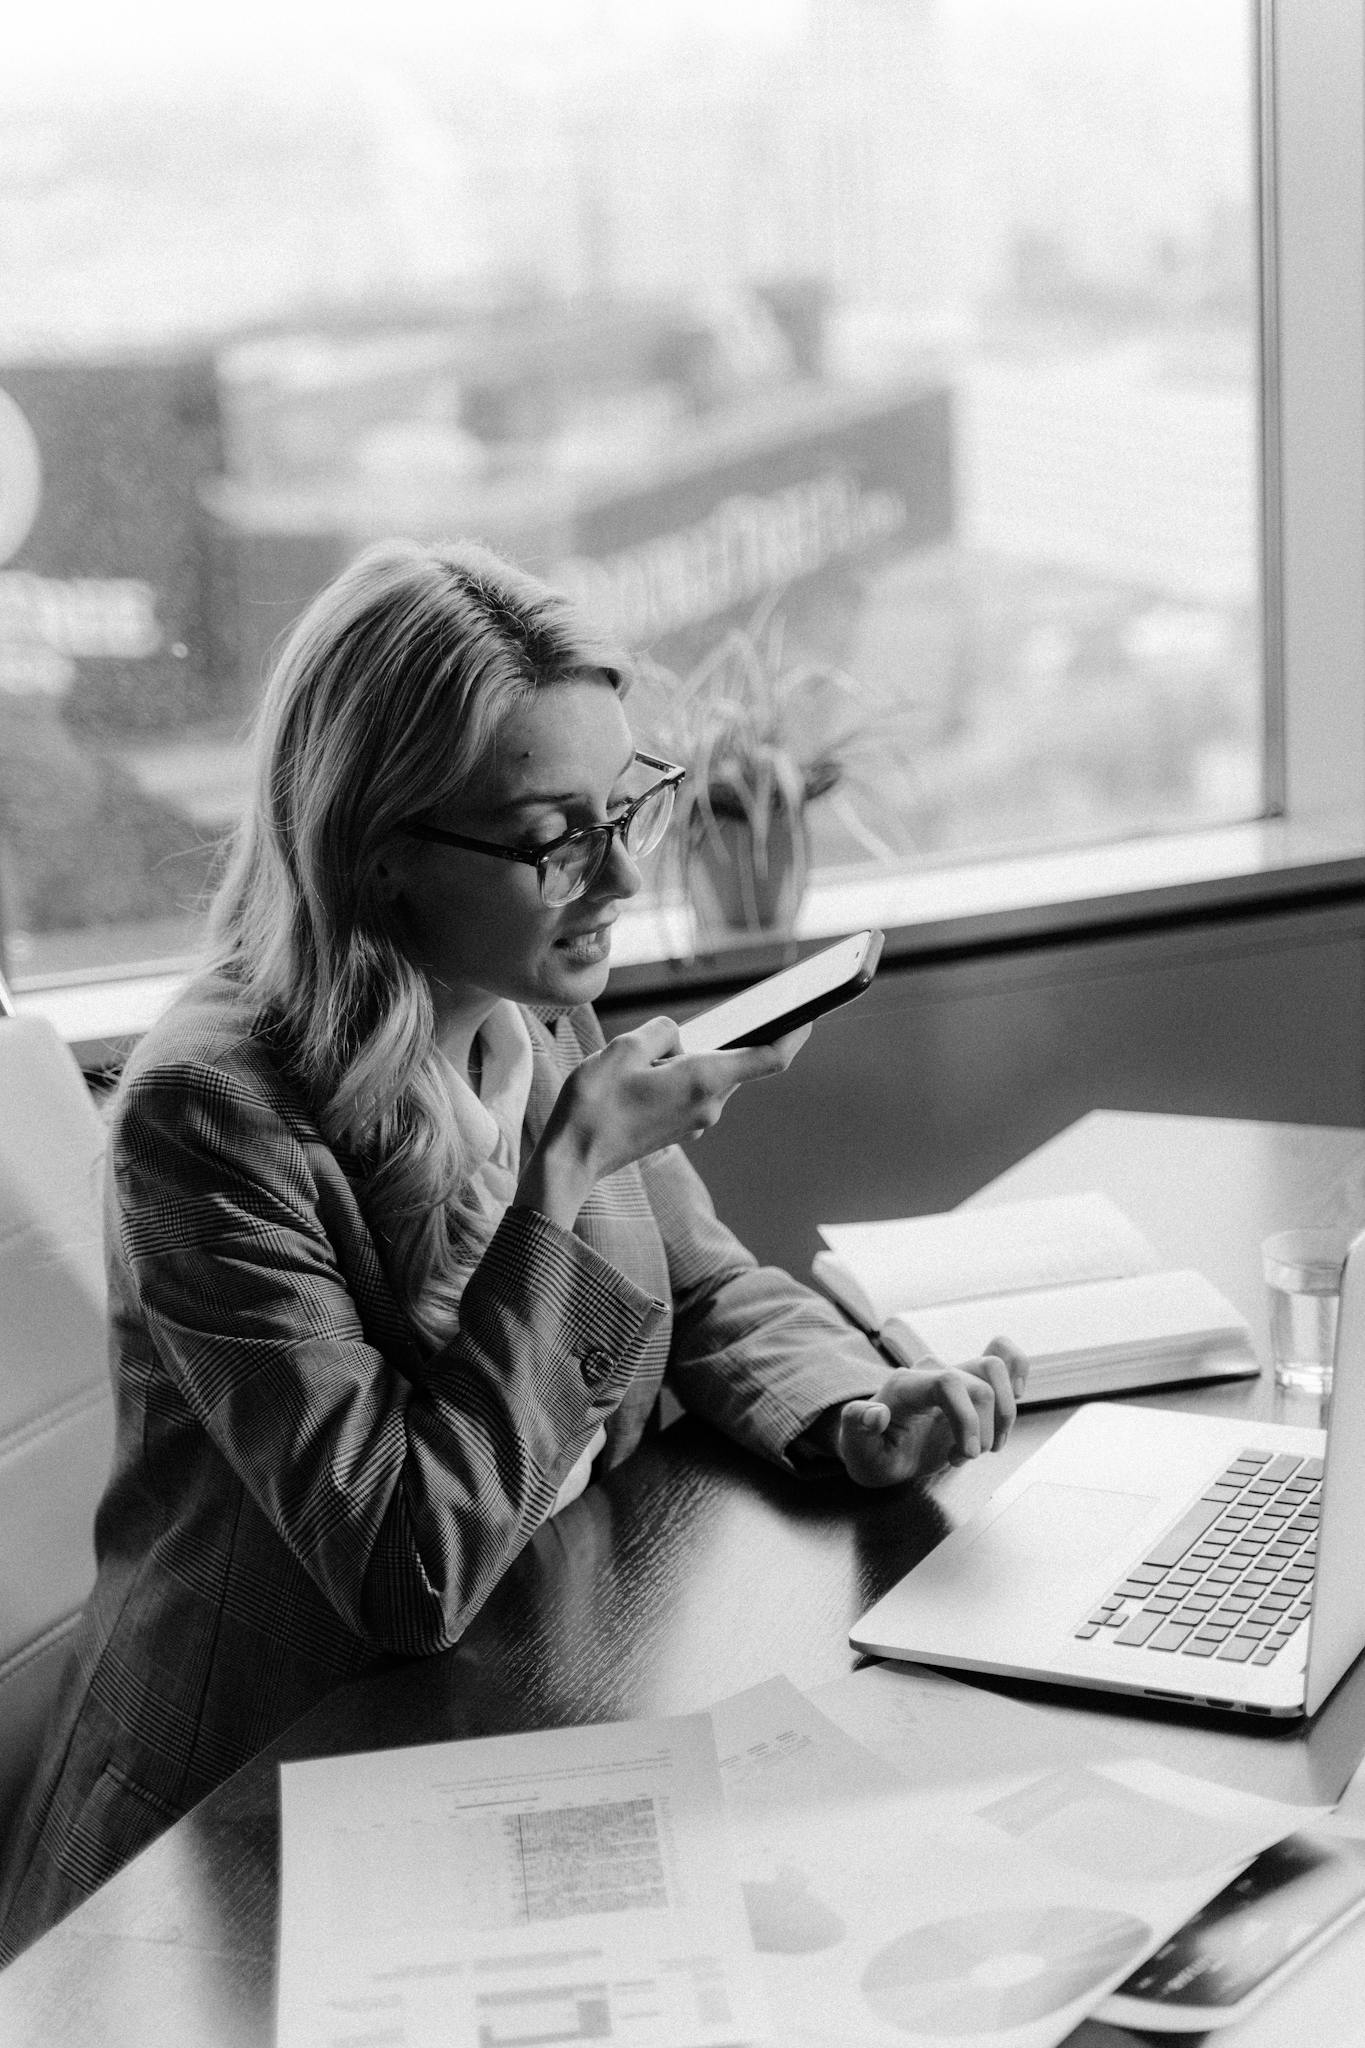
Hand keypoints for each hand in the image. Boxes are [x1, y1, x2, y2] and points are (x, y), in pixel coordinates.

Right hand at [519, 1016, 810, 1225]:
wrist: (572, 1157)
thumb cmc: (594, 1103)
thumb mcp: (623, 1047)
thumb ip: (661, 1032)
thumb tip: (677, 1039)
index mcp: (704, 1081)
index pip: (769, 1058)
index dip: (794, 1034)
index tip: (810, 1013)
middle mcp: (709, 1106)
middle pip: (735, 1064)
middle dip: (726, 1038)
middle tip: (724, 1013)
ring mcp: (695, 1123)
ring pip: (709, 1077)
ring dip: (691, 1058)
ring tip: (650, 1051)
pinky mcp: (679, 1130)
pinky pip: (692, 1092)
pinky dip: (680, 1075)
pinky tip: (645, 1071)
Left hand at [836, 1338, 1029, 1486]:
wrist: (879, 1451)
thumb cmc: (868, 1450)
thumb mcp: (856, 1448)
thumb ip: (857, 1427)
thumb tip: (876, 1414)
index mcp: (905, 1385)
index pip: (949, 1382)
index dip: (968, 1418)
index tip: (969, 1453)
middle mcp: (930, 1372)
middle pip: (979, 1385)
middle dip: (983, 1431)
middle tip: (964, 1458)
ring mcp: (952, 1375)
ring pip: (995, 1367)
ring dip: (1003, 1413)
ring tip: (984, 1446)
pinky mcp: (969, 1384)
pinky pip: (1002, 1356)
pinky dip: (1017, 1370)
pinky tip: (1016, 1395)